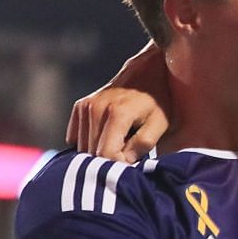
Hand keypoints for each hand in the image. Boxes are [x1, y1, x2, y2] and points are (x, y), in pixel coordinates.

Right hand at [68, 44, 170, 159]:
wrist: (148, 73)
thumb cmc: (158, 102)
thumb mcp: (160, 124)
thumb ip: (143, 144)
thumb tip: (123, 161)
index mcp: (118, 113)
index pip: (106, 154)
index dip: (120, 164)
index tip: (133, 161)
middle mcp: (96, 108)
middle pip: (93, 153)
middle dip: (111, 158)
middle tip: (130, 149)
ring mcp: (85, 106)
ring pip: (83, 147)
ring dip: (101, 149)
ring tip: (122, 138)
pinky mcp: (79, 107)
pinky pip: (76, 138)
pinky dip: (91, 142)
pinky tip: (108, 134)